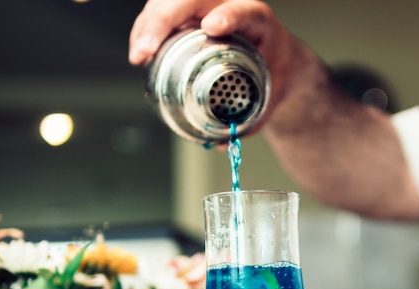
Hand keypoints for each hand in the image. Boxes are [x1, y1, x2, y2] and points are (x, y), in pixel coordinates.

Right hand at [129, 0, 307, 123]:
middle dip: (165, 19)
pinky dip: (147, 28)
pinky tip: (140, 50)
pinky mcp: (192, 14)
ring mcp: (209, 8)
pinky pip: (164, 12)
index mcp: (260, 22)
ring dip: (149, 24)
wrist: (278, 59)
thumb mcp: (271, 96)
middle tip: (149, 48)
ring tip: (140, 53)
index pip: (243, 11)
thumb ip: (252, 121)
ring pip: (172, 1)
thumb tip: (223, 143)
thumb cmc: (276, 72)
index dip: (227, 15)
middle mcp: (232, 6)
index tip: (211, 27)